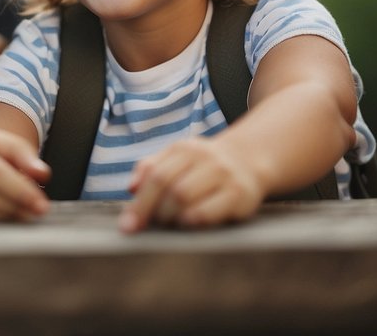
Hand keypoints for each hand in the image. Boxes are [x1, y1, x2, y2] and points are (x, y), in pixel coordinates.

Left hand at [119, 136, 263, 233]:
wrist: (249, 162)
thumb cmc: (204, 167)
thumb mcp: (177, 158)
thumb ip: (151, 169)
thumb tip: (131, 189)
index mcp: (183, 149)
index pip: (154, 175)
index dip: (139, 202)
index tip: (127, 225)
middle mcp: (203, 158)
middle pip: (167, 185)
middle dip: (151, 211)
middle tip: (148, 227)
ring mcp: (223, 174)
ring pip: (184, 196)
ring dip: (169, 216)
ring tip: (168, 224)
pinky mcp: (240, 194)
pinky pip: (210, 210)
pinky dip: (192, 220)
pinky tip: (187, 224)